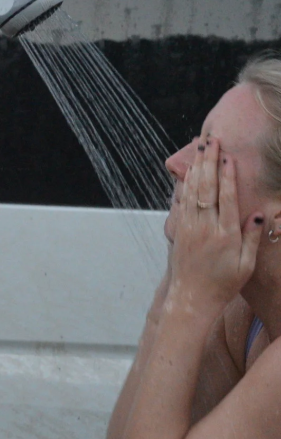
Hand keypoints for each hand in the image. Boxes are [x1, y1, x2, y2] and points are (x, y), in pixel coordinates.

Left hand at [168, 135, 261, 317]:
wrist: (192, 297)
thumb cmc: (224, 284)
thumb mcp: (246, 265)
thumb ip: (253, 237)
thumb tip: (261, 213)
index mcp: (224, 234)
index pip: (227, 198)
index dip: (228, 176)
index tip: (229, 157)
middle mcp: (204, 226)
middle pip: (206, 187)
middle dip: (209, 162)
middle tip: (211, 141)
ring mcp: (188, 226)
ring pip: (192, 190)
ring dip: (196, 167)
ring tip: (199, 148)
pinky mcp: (178, 228)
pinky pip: (181, 201)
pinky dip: (185, 183)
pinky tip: (187, 171)